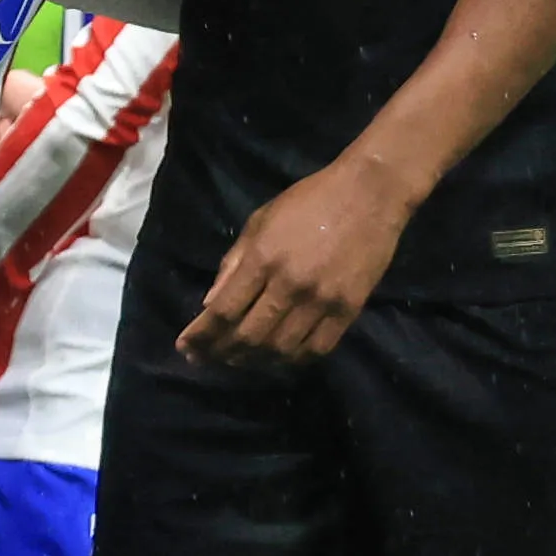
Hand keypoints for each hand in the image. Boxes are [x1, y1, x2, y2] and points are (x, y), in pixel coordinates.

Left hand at [176, 151, 415, 367]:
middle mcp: (290, 285)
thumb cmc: (308, 202)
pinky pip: (317, 347)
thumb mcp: (259, 223)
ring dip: (254, 361)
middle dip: (220, 353)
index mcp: (263, 259)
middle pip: (248, 336)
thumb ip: (233, 264)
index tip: (186, 348)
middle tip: (207, 359)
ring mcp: (323, 300)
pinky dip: (293, 360)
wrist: (369, 194)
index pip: (223, 311)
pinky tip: (278, 358)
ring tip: (238, 361)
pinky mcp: (350, 308)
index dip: (201, 335)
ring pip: (281, 348)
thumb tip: (210, 304)